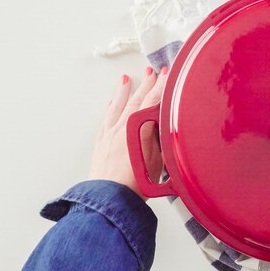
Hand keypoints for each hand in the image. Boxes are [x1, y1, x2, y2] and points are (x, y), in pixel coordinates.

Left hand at [89, 66, 168, 198]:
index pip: (154, 100)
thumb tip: (166, 122)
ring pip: (118, 105)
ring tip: (126, 80)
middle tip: (152, 72)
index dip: (162, 86)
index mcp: (139, 126)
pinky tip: (110, 104)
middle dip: (146, 84)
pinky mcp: (101, 143)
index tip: (168, 75)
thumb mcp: (161, 157)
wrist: (111, 198)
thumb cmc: (137, 182)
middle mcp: (123, 125)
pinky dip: (109, 108)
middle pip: (137, 99)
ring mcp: (110, 133)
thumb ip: (163, 136)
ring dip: (123, 91)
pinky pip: (105, 118)